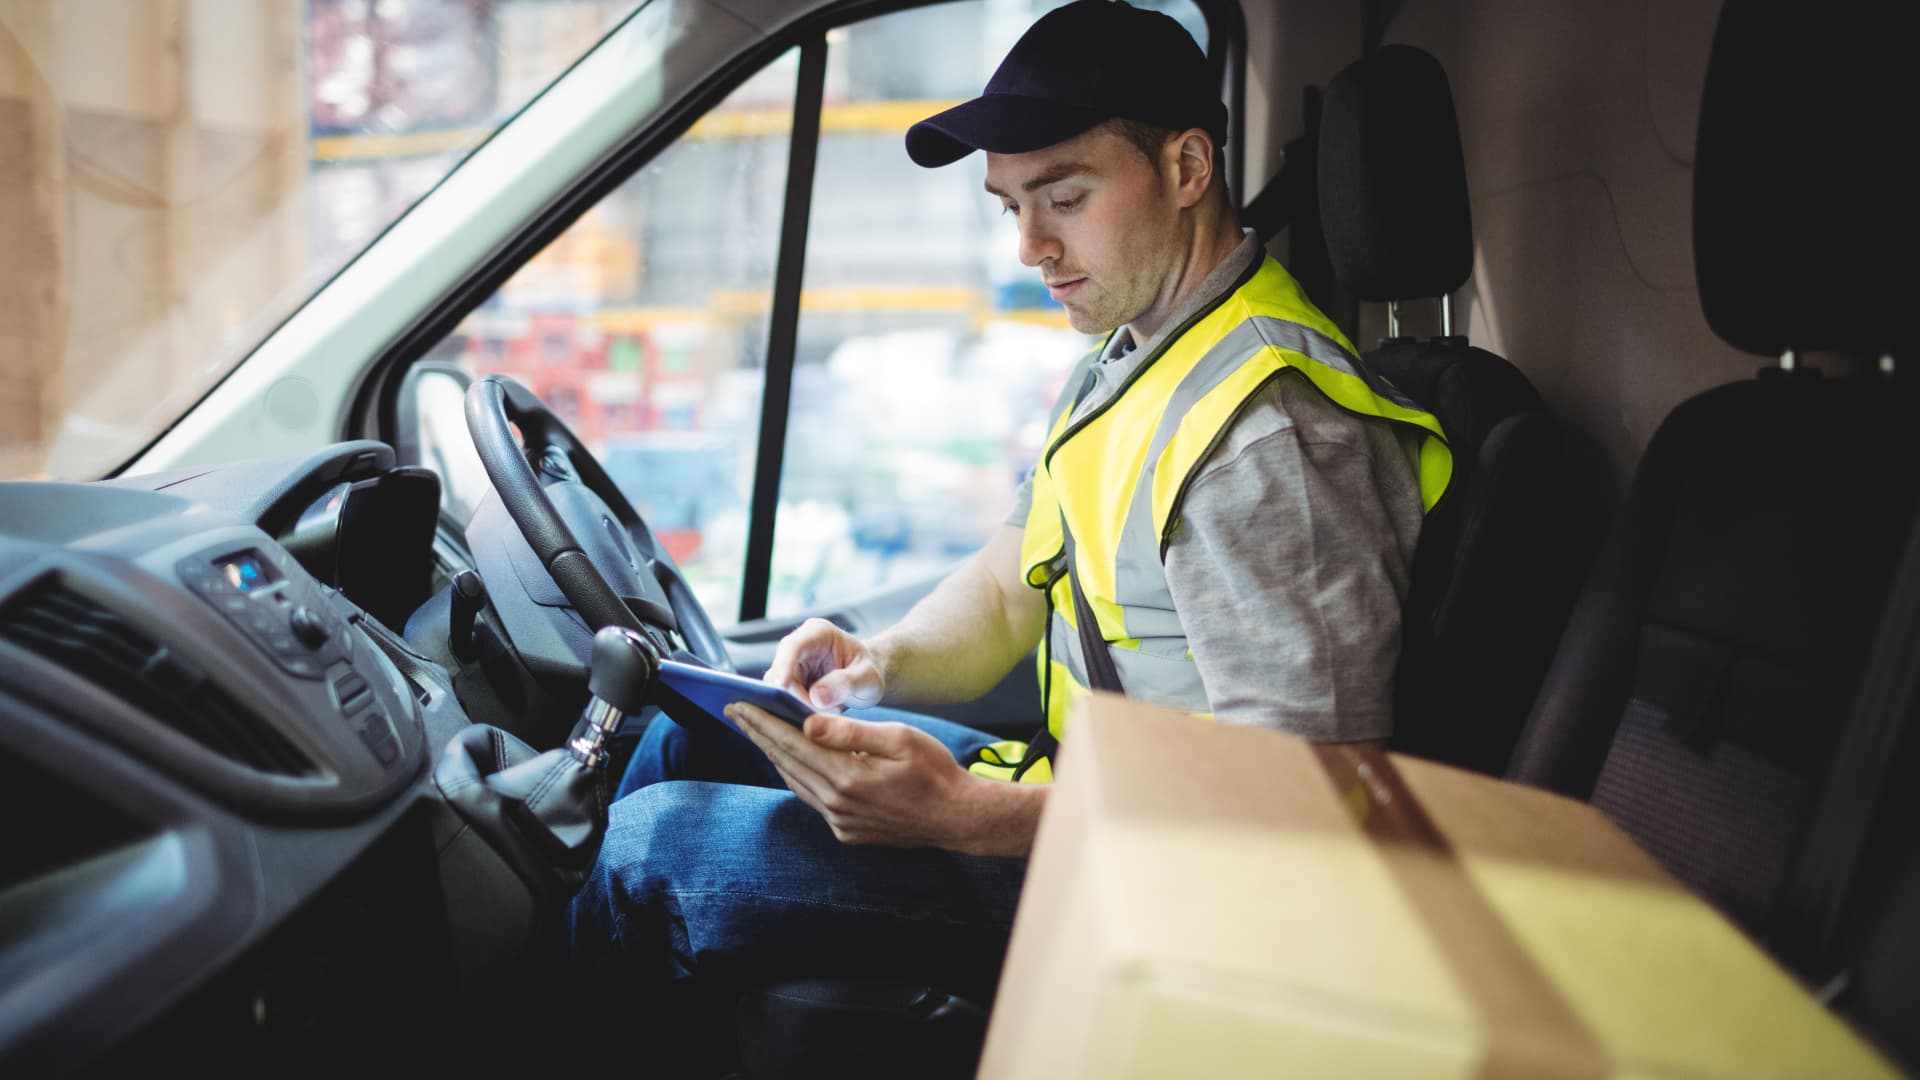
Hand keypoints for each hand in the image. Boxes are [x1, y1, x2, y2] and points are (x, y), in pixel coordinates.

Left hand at [728, 704, 971, 848]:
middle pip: (786, 762)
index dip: (762, 722)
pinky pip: (812, 799)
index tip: (738, 705)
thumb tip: (807, 724)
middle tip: (734, 712)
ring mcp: (841, 822)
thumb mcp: (899, 738)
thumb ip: (850, 731)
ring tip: (756, 732)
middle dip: (758, 734)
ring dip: (774, 756)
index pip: (792, 743)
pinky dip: (796, 776)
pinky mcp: (847, 831)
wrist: (957, 817)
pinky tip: (791, 762)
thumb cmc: (934, 771)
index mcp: (848, 776)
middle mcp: (838, 803)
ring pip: (795, 783)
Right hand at [763, 617, 885, 711]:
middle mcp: (798, 646)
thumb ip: (846, 684)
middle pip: (780, 671)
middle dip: (793, 697)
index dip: (783, 665)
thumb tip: (816, 697)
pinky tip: (813, 719)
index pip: (792, 646)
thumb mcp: (868, 678)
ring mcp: (790, 665)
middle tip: (819, 715)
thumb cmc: (869, 673)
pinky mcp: (787, 684)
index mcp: (818, 633)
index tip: (782, 688)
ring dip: (794, 707)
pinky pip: (780, 700)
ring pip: (776, 689)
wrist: (864, 680)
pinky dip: (793, 711)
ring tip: (824, 715)